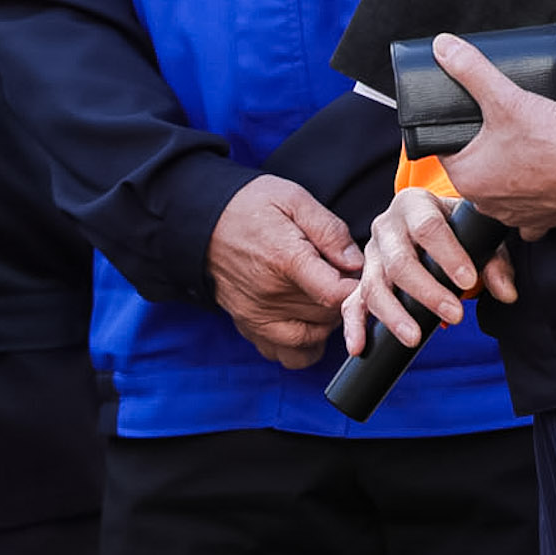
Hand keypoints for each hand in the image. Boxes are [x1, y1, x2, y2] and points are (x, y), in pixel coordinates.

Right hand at [206, 174, 363, 369]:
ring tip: (320, 298)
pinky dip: (302, 344)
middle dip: (342, 302)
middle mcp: (270, 295)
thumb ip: (329, 230)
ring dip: (325, 325)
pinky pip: (286, 355)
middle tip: (338, 278)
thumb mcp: (293, 199)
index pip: (338, 295)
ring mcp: (257, 315)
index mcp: (286, 260)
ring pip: (312, 341)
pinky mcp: (249, 326)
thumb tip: (356, 263)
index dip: (357, 289)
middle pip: (329, 318)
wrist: (199, 219)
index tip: (355, 275)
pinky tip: (304, 319)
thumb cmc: (249, 206)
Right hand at [342, 187, 517, 359]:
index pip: (428, 228)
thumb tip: (506, 293)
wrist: (431, 226)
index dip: (448, 255)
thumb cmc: (457, 230)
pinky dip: (354, 325)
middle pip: (399, 261)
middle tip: (455, 315)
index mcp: (415, 205)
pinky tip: (358, 346)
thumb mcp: (479, 237)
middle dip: (426, 292)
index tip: (468, 281)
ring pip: (374, 285)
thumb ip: (495, 263)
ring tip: (414, 337)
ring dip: (393, 314)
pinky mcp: (363, 280)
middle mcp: (387, 227)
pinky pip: (352, 303)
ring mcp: (371, 255)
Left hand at [431, 34, 555, 234]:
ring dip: (510, 168)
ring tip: (525, 145)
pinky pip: (530, 204)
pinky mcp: (541, 220)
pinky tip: (542, 173)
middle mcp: (485, 202)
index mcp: (466, 178)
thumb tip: (445, 47)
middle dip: (486, 146)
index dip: (458, 128)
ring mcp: (514, 214)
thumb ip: (471, 70)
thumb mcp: (507, 98)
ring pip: (502, 186)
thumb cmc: (554, 144)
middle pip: (475, 166)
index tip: (474, 117)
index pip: (446, 148)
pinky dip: (535, 190)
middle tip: (503, 126)